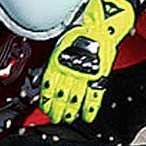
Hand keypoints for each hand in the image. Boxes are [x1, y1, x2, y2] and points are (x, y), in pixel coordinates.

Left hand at [39, 0, 135, 124]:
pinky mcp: (99, 75)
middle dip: (56, 109)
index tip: (44, 107)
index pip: (48, 86)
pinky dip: (90, 108)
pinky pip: (94, 96)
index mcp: (58, 62)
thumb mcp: (61, 45)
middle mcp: (70, 70)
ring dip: (69, 111)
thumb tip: (47, 75)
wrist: (101, 25)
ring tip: (66, 119)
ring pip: (74, 98)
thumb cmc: (82, 31)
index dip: (46, 99)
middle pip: (60, 95)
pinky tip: (87, 116)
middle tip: (55, 117)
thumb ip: (56, 61)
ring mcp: (85, 74)